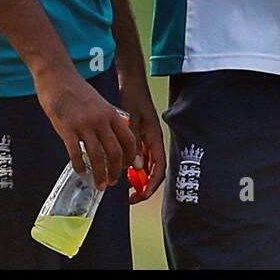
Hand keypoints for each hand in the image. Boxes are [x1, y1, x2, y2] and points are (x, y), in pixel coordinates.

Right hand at [35, 67, 137, 190]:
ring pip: (98, 157)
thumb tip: (111, 139)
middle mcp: (100, 120)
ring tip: (99, 184)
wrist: (57, 76)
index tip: (125, 168)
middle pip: (115, 152)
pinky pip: (76, 153)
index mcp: (111, 114)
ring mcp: (84, 124)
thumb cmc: (76, 89)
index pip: (128, 140)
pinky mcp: (67, 128)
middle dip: (115, 171)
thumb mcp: (99, 103)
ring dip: (100, 174)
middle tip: (112, 182)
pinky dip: (79, 166)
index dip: (129, 158)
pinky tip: (80, 171)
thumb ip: (106, 119)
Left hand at [119, 77, 166, 203]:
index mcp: (155, 138)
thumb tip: (135, 168)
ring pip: (145, 165)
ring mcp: (146, 139)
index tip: (142, 194)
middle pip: (153, 170)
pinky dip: (130, 166)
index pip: (159, 167)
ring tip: (124, 186)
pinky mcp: (138, 136)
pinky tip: (119, 170)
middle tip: (131, 197)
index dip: (152, 184)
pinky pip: (137, 156)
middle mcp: (152, 141)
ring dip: (137, 178)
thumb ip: (134, 144)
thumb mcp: (132, 121)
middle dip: (144, 185)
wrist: (131, 82)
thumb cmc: (134, 98)